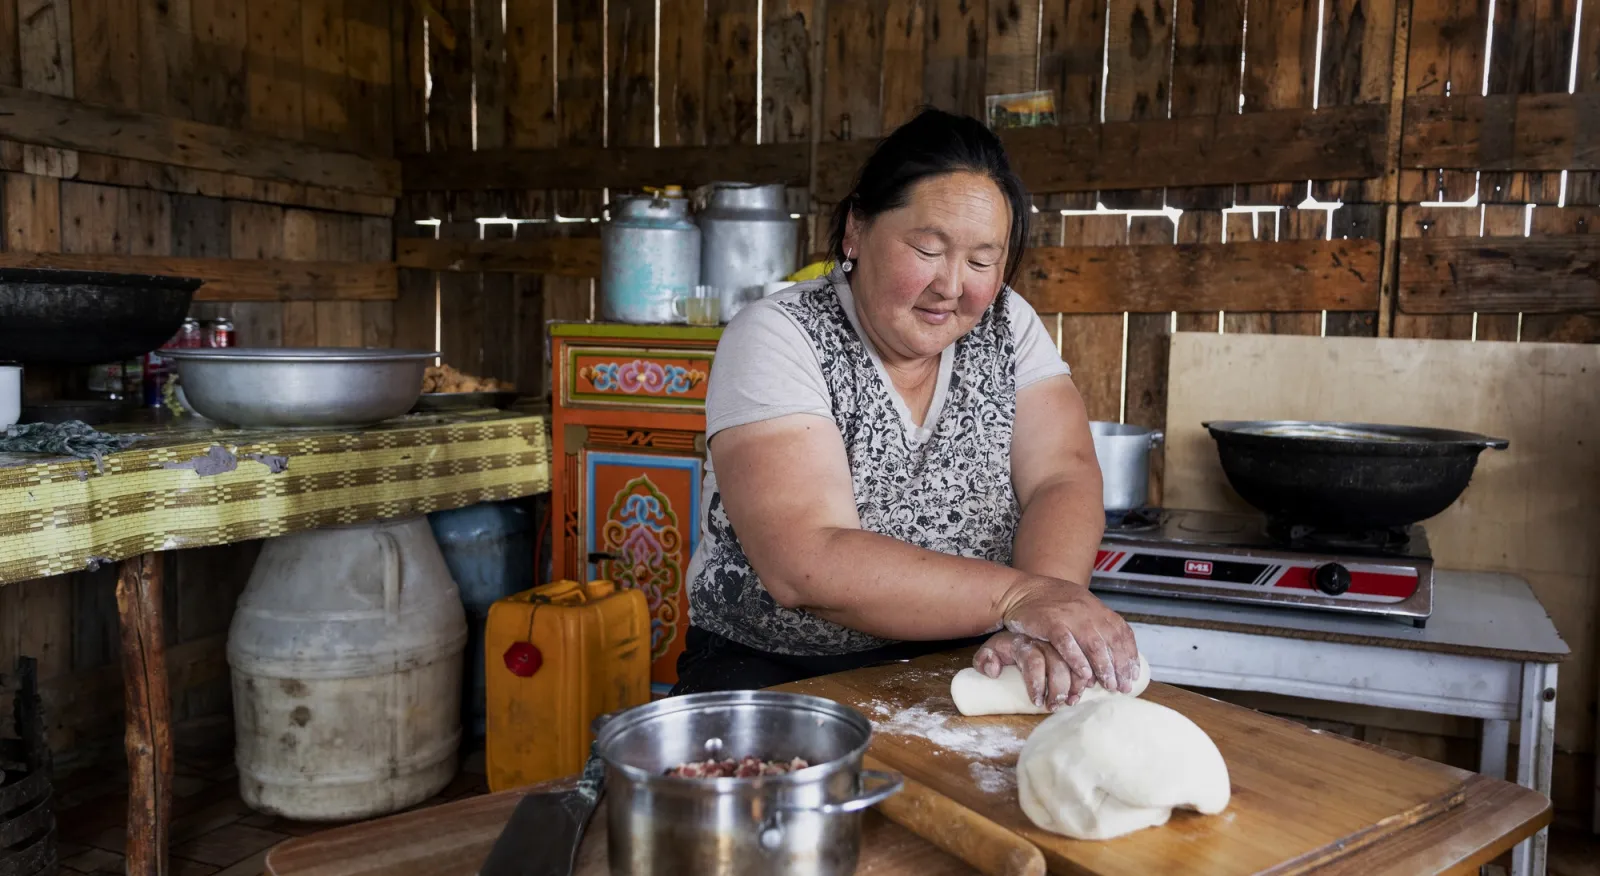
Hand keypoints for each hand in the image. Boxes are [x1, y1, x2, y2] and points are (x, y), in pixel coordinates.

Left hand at [973, 630, 1081, 708]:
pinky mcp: (1074, 643)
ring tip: (1071, 701)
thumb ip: (984, 659)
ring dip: (1076, 684)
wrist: (1023, 618)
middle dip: (1058, 688)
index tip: (1037, 701)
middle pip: (1057, 664)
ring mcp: (1061, 641)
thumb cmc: (1007, 646)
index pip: (1033, 660)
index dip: (1036, 683)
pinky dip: (1088, 674)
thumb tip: (994, 671)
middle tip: (1055, 706)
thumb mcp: (991, 648)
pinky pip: (1086, 656)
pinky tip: (1087, 688)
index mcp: (1023, 642)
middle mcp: (1044, 641)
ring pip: (1075, 661)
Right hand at [996, 576, 1139, 698]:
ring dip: (1103, 667)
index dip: (1129, 654)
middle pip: (1111, 640)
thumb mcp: (1079, 607)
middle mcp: (1087, 610)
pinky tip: (1084, 675)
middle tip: (1123, 687)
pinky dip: (1077, 660)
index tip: (1132, 674)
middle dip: (1120, 666)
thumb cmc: (1050, 603)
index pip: (1121, 631)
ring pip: (1093, 643)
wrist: (1021, 591)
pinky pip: (1066, 643)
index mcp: (1096, 607)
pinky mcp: (1050, 622)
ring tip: (1108, 685)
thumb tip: (1115, 650)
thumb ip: (1096, 624)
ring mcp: (1069, 616)